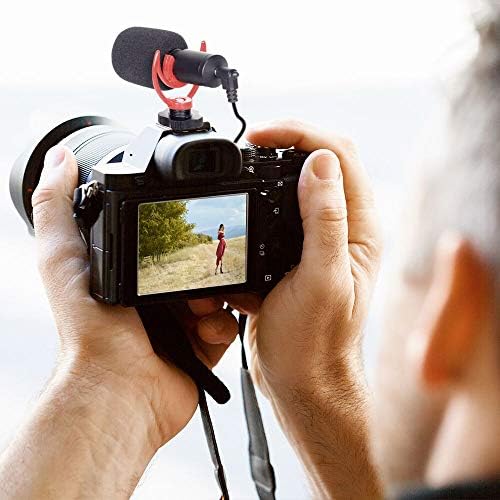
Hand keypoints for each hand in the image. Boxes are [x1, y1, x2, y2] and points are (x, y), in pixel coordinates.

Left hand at [31, 146, 238, 446]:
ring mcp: (181, 324)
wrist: (119, 390)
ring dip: (214, 295)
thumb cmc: (87, 332)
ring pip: (217, 293)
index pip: (162, 243)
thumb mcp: (62, 258)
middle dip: (202, 264)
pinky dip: (220, 325)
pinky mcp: (202, 348)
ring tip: (196, 306)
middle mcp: (155, 299)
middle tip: (193, 271)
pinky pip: (226, 325)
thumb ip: (56, 206)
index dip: (177, 233)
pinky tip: (202, 331)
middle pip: (194, 265)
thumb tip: (59, 158)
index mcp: (129, 276)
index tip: (187, 227)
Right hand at [229, 119, 381, 401]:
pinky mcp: (290, 256)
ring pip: (290, 187)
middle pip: (316, 162)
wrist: (301, 381)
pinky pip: (271, 217)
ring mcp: (315, 241)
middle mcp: (341, 229)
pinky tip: (239, 214)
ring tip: (238, 174)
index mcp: (359, 229)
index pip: (338, 155)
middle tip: (247, 146)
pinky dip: (253, 209)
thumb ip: (324, 221)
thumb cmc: (315, 343)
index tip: (260, 135)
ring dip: (265, 175)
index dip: (300, 134)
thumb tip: (319, 161)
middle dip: (282, 145)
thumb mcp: (321, 280)